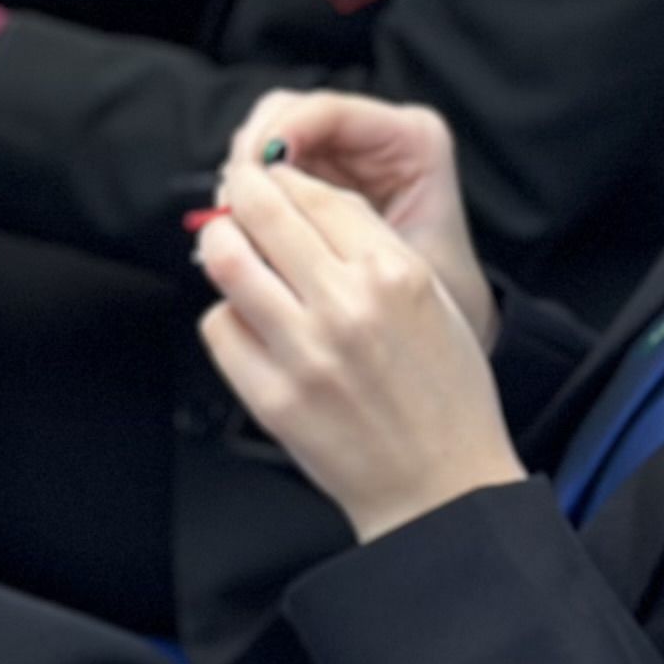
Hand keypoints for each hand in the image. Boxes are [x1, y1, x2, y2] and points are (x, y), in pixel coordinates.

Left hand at [194, 160, 524, 542]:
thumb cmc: (444, 394)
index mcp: (395, 274)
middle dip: (240, 190)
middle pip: (262, 212)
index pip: (315, 194)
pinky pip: (220, 327)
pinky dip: (227, 315)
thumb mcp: (434, 299)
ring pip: (226, 261)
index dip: (282, 177)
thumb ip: (372, 246)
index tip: (269, 176)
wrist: (442, 487)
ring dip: (219, 242)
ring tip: (227, 245)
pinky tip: (249, 321)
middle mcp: (347, 306)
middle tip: (234, 193)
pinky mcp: (272, 396)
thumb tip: (305, 198)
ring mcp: (304, 352)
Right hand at [228, 90, 492, 347]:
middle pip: (287, 111)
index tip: (249, 170)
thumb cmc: (436, 303)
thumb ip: (337, 225)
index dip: (279, 133)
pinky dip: (248, 195)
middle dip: (251, 153)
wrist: (442, 341)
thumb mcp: (396, 264)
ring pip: (266, 136)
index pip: (330, 110)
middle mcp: (379, 132)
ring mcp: (344, 152)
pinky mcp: (318, 175)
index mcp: (415, 139)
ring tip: (234, 219)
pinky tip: (242, 226)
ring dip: (244, 175)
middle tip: (231, 199)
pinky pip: (266, 170)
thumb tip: (260, 188)